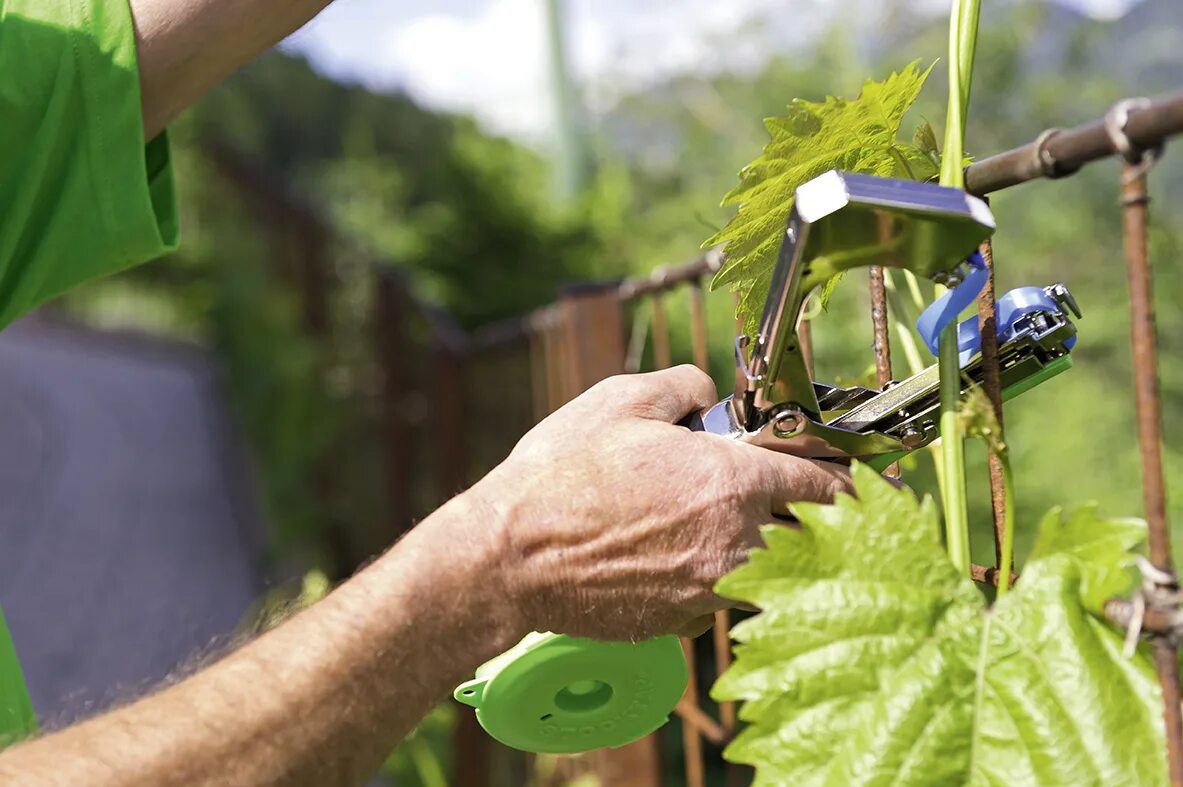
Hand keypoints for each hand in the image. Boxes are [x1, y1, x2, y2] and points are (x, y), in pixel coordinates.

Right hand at [467, 365, 852, 641]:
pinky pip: (726, 599)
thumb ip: (685, 386)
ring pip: (774, 573)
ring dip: (773, 550)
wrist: (509, 557)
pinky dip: (725, 578)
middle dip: (818, 517)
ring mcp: (710, 591)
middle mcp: (735, 545)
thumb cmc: (561, 473)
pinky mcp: (681, 622)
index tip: (855, 477)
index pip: (827, 487)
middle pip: (814, 538)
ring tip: (743, 526)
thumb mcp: (622, 400)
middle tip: (808, 499)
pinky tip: (688, 556)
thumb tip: (710, 395)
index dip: (849, 479)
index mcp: (732, 483)